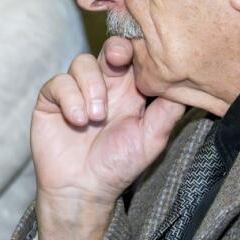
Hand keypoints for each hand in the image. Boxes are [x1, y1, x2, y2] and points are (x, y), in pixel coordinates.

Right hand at [33, 37, 185, 207]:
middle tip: (118, 61)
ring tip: (96, 117)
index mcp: (130, 91)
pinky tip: (77, 120)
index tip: (143, 55)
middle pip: (110, 49)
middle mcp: (104, 85)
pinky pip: (59, 82)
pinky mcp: (52, 100)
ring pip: (82, 63)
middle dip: (115, 49)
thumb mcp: (152, 138)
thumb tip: (187, 84)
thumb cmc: (119, 165)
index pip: (135, 58)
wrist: (82, 190)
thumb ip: (168, 111)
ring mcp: (77, 91)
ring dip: (91, 86)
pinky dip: (69, 98)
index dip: (138, 49)